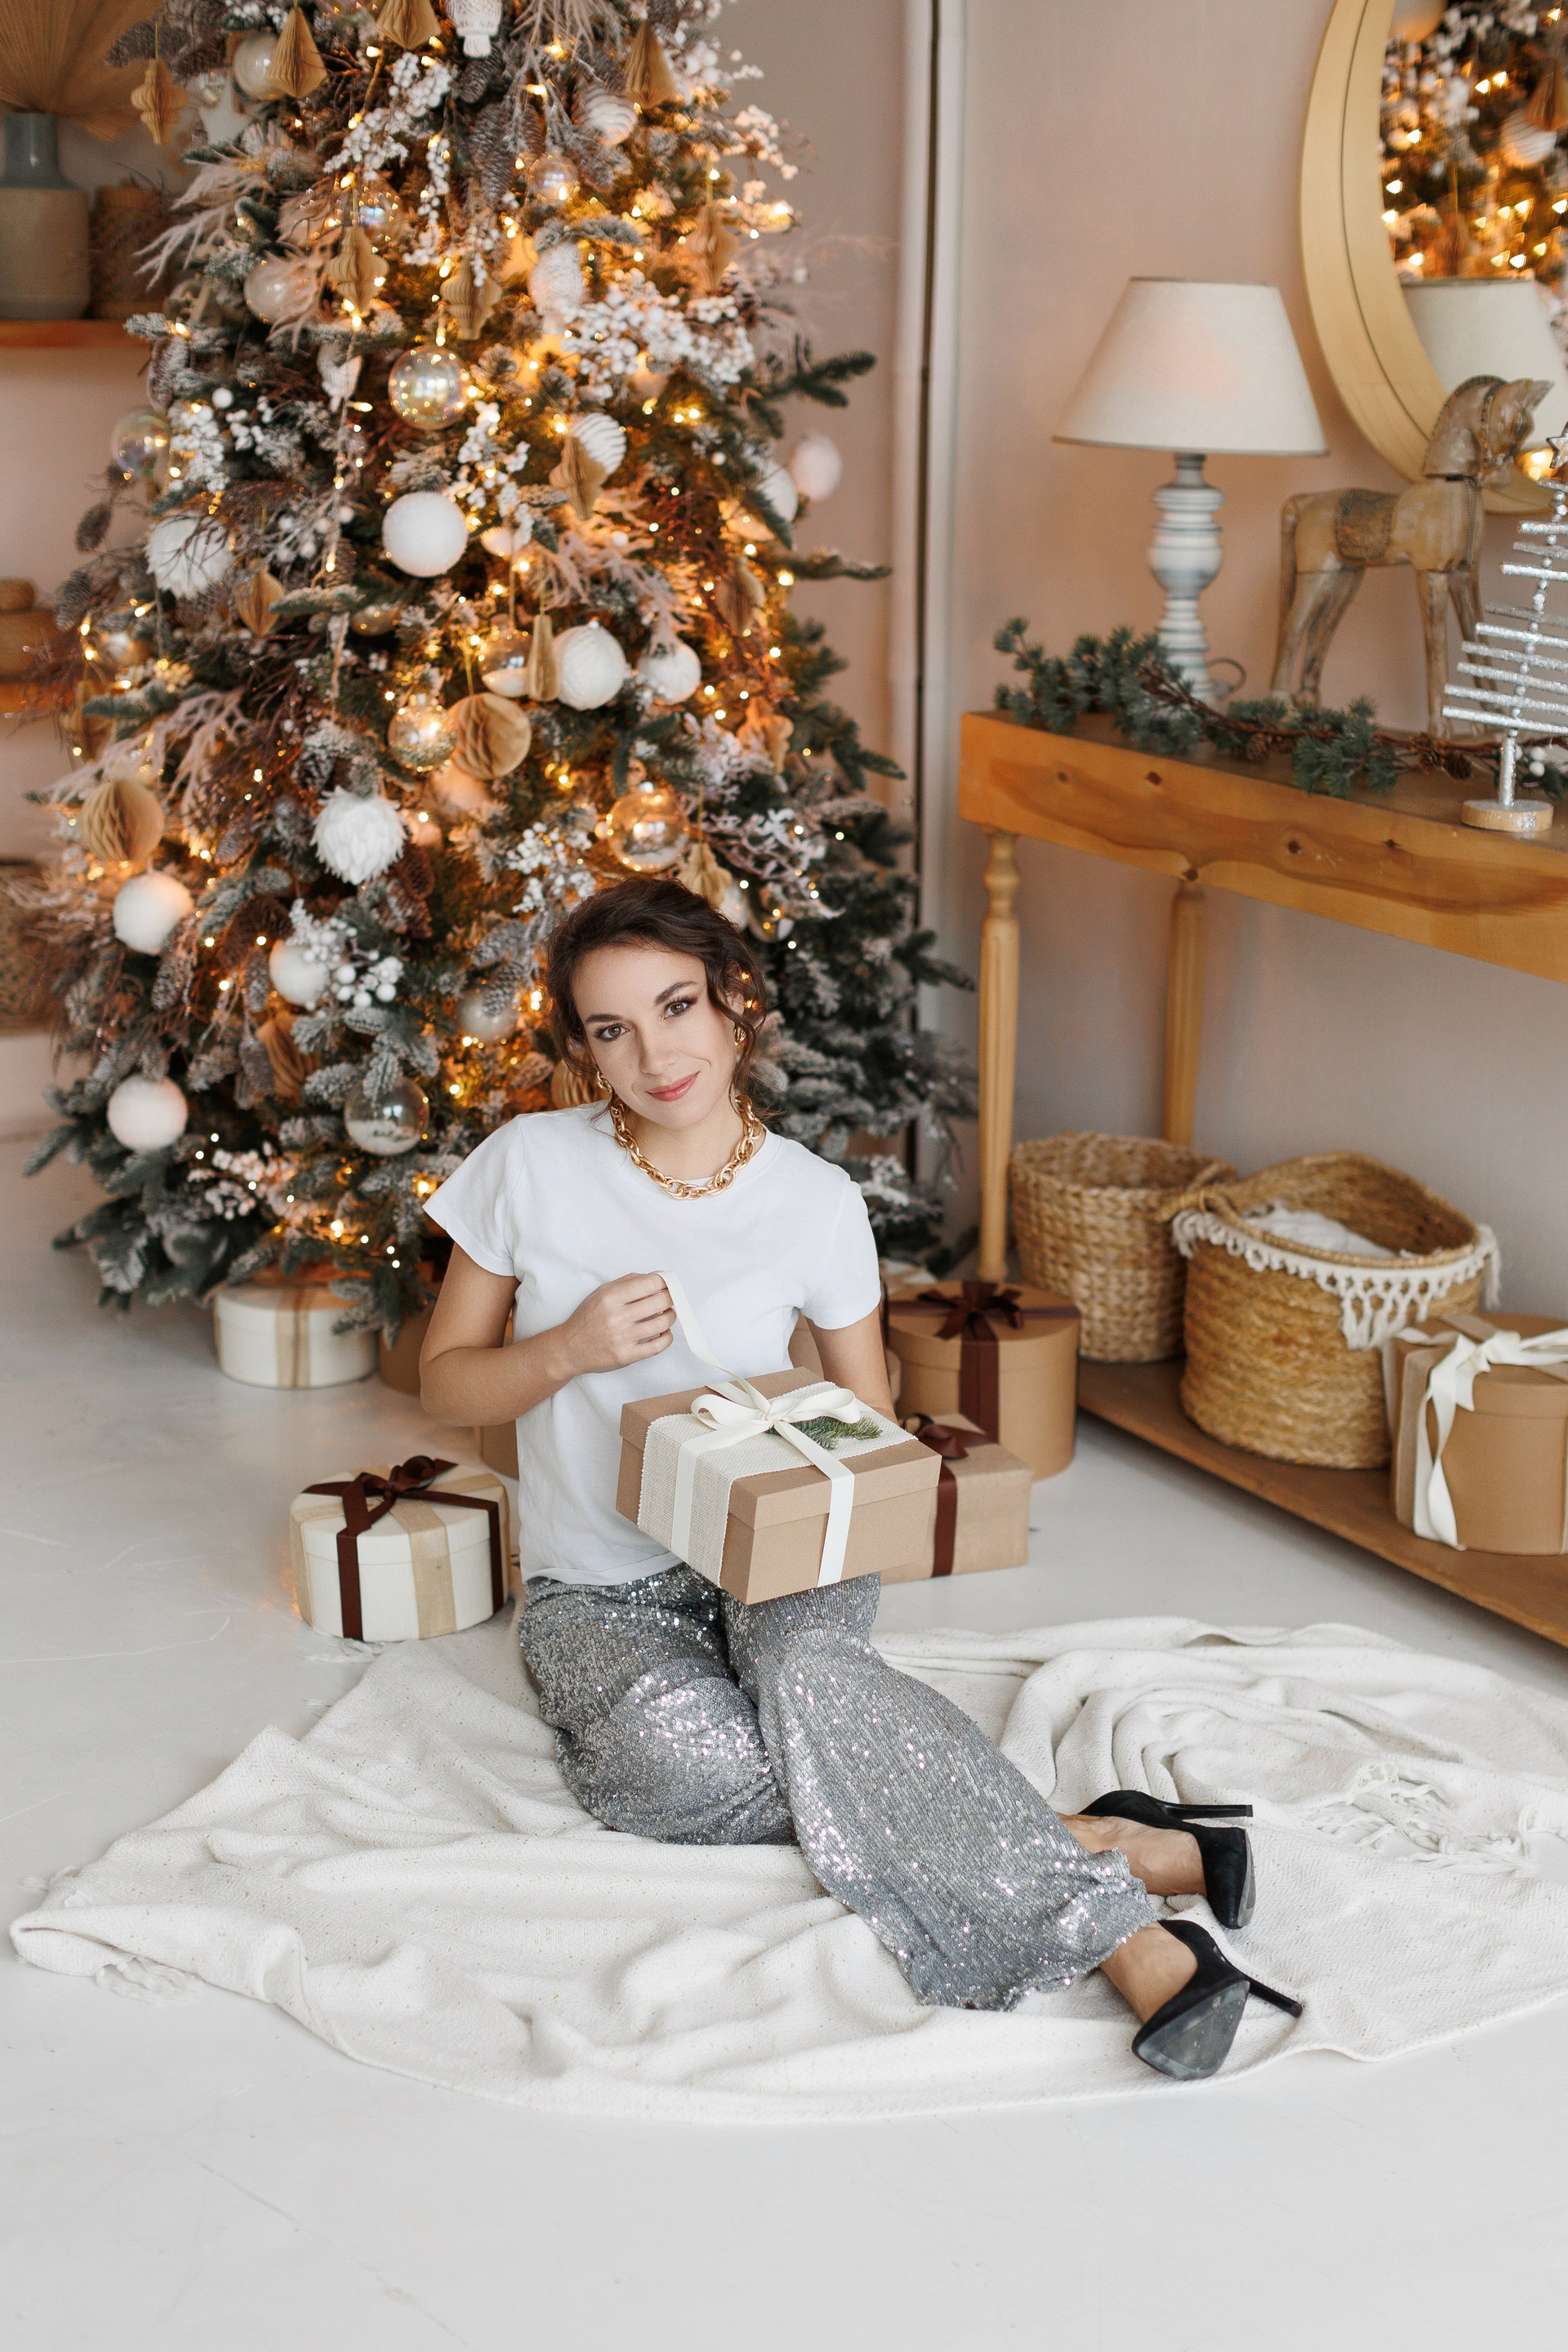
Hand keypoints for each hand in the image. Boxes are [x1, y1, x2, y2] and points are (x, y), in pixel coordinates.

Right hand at [558, 1272, 674, 1374]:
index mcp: (610, 1298)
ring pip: (662, 1324)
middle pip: (659, 1302)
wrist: (569, 1349)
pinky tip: (664, 1333)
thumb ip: (628, 1282)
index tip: (667, 1284)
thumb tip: (655, 1277)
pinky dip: (667, 1338)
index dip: (664, 1282)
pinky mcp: (626, 1356)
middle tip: (670, 1299)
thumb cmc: (586, 1319)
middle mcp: (616, 1317)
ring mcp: (622, 1338)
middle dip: (670, 1298)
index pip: (649, 1283)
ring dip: (670, 1317)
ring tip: (667, 1314)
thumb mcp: (601, 1293)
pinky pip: (657, 1346)